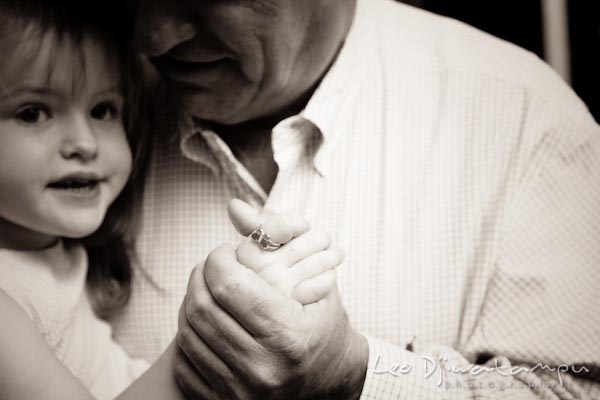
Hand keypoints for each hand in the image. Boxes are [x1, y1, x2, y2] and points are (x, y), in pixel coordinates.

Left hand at [174, 203, 368, 398]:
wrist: (333, 380)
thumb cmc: (324, 324)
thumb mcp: (318, 279)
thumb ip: (276, 240)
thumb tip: (233, 207)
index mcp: (288, 335)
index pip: (229, 285)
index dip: (218, 259)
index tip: (224, 253)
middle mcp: (262, 368)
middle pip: (202, 307)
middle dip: (200, 276)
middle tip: (212, 268)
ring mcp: (241, 391)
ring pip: (188, 333)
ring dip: (191, 302)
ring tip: (208, 290)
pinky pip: (185, 363)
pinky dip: (189, 335)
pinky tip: (206, 321)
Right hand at [229, 199, 344, 303]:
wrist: (274, 332)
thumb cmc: (264, 283)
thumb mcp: (256, 253)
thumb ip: (252, 226)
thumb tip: (234, 205)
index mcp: (243, 255)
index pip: (279, 226)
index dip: (296, 224)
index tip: (303, 227)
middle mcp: (257, 272)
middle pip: (304, 242)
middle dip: (319, 239)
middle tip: (325, 240)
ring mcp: (276, 290)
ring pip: (318, 260)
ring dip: (329, 256)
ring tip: (335, 254)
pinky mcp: (295, 309)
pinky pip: (323, 282)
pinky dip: (328, 278)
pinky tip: (327, 278)